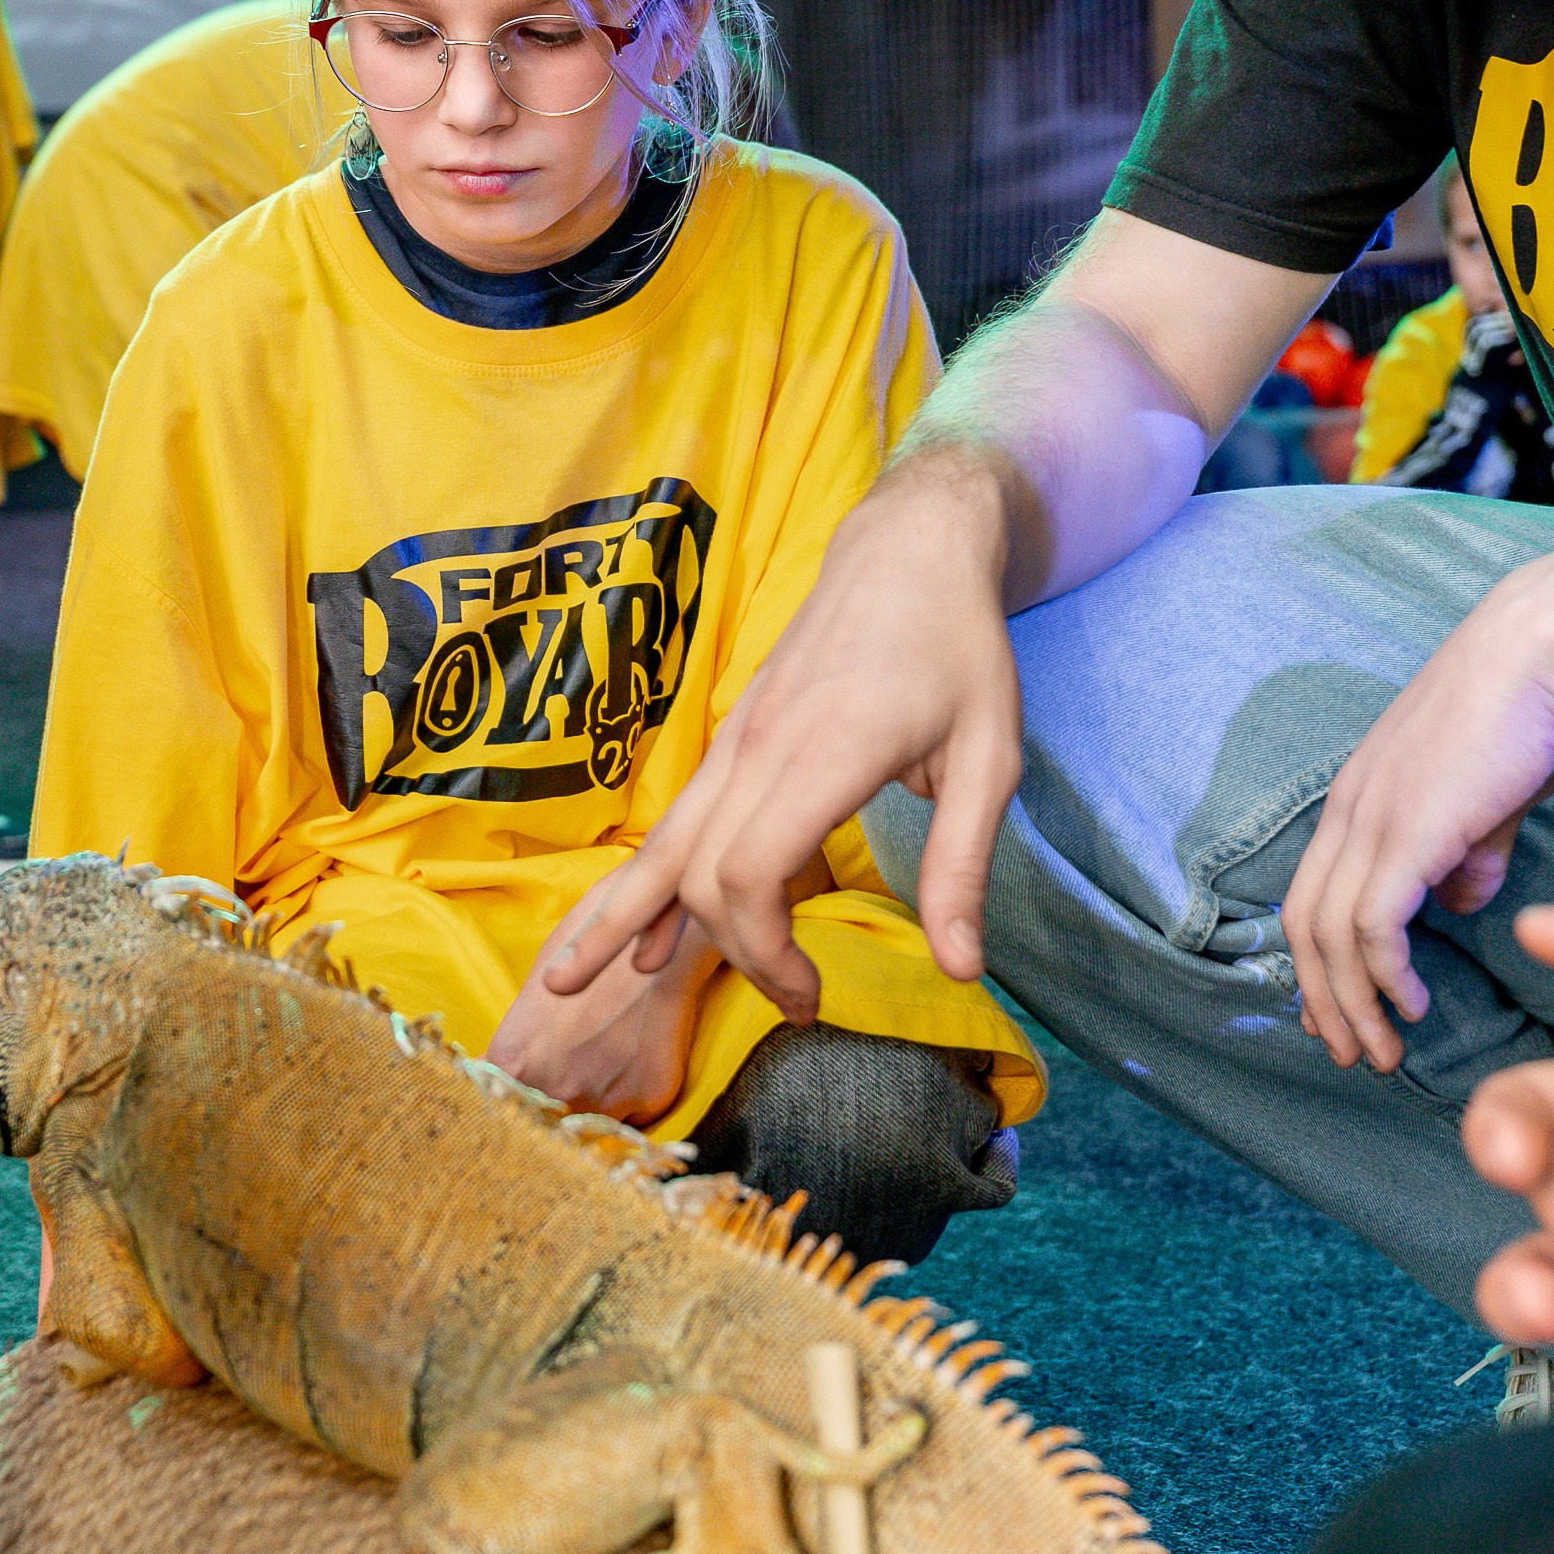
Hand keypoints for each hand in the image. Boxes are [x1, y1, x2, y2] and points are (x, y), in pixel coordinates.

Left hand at [487, 914, 719, 1124]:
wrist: (656, 931)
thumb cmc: (588, 949)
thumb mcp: (532, 992)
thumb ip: (511, 1049)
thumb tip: (491, 1078)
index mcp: (513, 1060)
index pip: (494, 1110)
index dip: (506, 1108)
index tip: (515, 1105)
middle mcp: (555, 1088)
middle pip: (543, 1125)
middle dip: (549, 1112)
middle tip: (570, 1075)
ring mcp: (604, 1097)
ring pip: (590, 1126)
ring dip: (594, 1105)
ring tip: (606, 1056)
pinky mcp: (650, 1097)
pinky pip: (634, 1116)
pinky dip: (633, 1097)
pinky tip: (635, 1055)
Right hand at [537, 452, 1023, 1025]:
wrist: (905, 550)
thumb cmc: (959, 650)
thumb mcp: (989, 758)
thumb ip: (963, 864)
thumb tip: (962, 969)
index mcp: (825, 753)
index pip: (747, 873)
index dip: (765, 952)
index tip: (813, 994)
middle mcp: (760, 747)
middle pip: (699, 873)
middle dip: (729, 954)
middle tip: (793, 1003)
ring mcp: (736, 740)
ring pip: (661, 844)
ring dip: (616, 918)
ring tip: (564, 984)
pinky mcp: (731, 738)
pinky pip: (675, 821)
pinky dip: (649, 883)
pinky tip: (635, 934)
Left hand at [1280, 538, 1553, 1068]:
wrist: (1539, 648)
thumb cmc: (1525, 714)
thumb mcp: (1490, 798)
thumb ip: (1469, 852)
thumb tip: (1459, 902)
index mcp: (1357, 798)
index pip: (1310, 894)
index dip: (1316, 962)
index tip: (1337, 1013)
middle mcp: (1348, 810)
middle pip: (1304, 925)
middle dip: (1322, 998)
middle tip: (1350, 1052)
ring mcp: (1372, 818)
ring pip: (1330, 936)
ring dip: (1352, 1003)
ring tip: (1381, 1051)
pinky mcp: (1407, 831)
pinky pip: (1374, 925)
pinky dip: (1385, 975)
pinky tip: (1412, 1003)